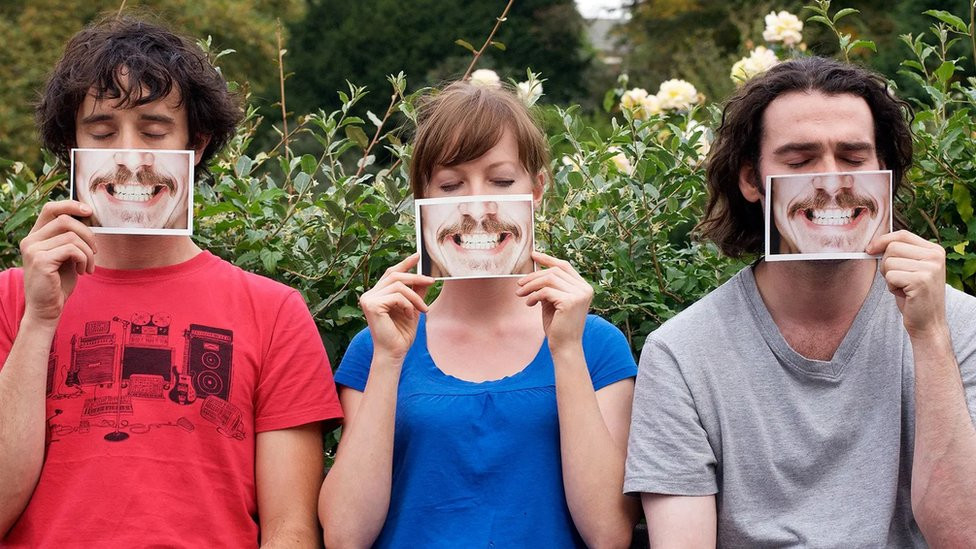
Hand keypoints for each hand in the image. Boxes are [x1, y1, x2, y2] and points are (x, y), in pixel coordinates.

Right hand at [19, 200, 96, 325]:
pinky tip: (83, 271)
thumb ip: (71, 238)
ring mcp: (33, 249)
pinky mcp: (40, 260)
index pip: (51, 209)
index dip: (70, 205)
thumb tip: (88, 218)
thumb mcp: (66, 256)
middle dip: (88, 234)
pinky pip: (72, 249)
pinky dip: (84, 259)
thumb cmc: (59, 283)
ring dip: (88, 252)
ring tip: (88, 266)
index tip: (89, 211)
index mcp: (36, 236)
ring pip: (72, 236)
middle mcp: (30, 240)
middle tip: (95, 251)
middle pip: (65, 220)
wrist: (46, 308)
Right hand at [360, 254, 433, 360]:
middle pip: (395, 275)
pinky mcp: (372, 305)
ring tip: (422, 309)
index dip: (404, 263)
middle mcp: (370, 294)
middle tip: (432, 281)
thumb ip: (416, 292)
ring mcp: (368, 299)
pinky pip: (397, 296)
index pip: (390, 273)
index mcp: (377, 294)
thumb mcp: (413, 308)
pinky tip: (410, 315)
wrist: (395, 352)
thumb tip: (425, 277)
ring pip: (398, 285)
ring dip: (415, 296)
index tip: (417, 256)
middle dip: (416, 277)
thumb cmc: (401, 333)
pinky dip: (408, 304)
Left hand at [516, 251, 592, 348]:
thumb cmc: (558, 327)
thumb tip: (533, 274)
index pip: (564, 266)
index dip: (548, 259)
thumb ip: (548, 288)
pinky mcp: (570, 301)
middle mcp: (584, 288)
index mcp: (583, 287)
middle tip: (519, 284)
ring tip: (520, 294)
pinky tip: (529, 304)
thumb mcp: (552, 302)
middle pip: (555, 271)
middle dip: (534, 276)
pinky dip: (533, 296)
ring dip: (531, 285)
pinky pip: (546, 291)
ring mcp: (579, 294)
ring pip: (549, 279)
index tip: (534, 255)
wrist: (565, 347)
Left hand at [867, 230, 947, 338]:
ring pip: (889, 262)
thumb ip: (902, 254)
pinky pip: (890, 276)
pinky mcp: (920, 281)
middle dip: (886, 264)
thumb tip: (874, 244)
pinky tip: (904, 294)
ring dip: (889, 277)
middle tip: (897, 279)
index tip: (870, 249)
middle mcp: (935, 256)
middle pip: (892, 247)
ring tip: (903, 287)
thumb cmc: (915, 296)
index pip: (902, 235)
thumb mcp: (912, 269)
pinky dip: (891, 287)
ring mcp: (930, 268)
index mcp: (935, 250)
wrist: (928, 323)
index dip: (882, 240)